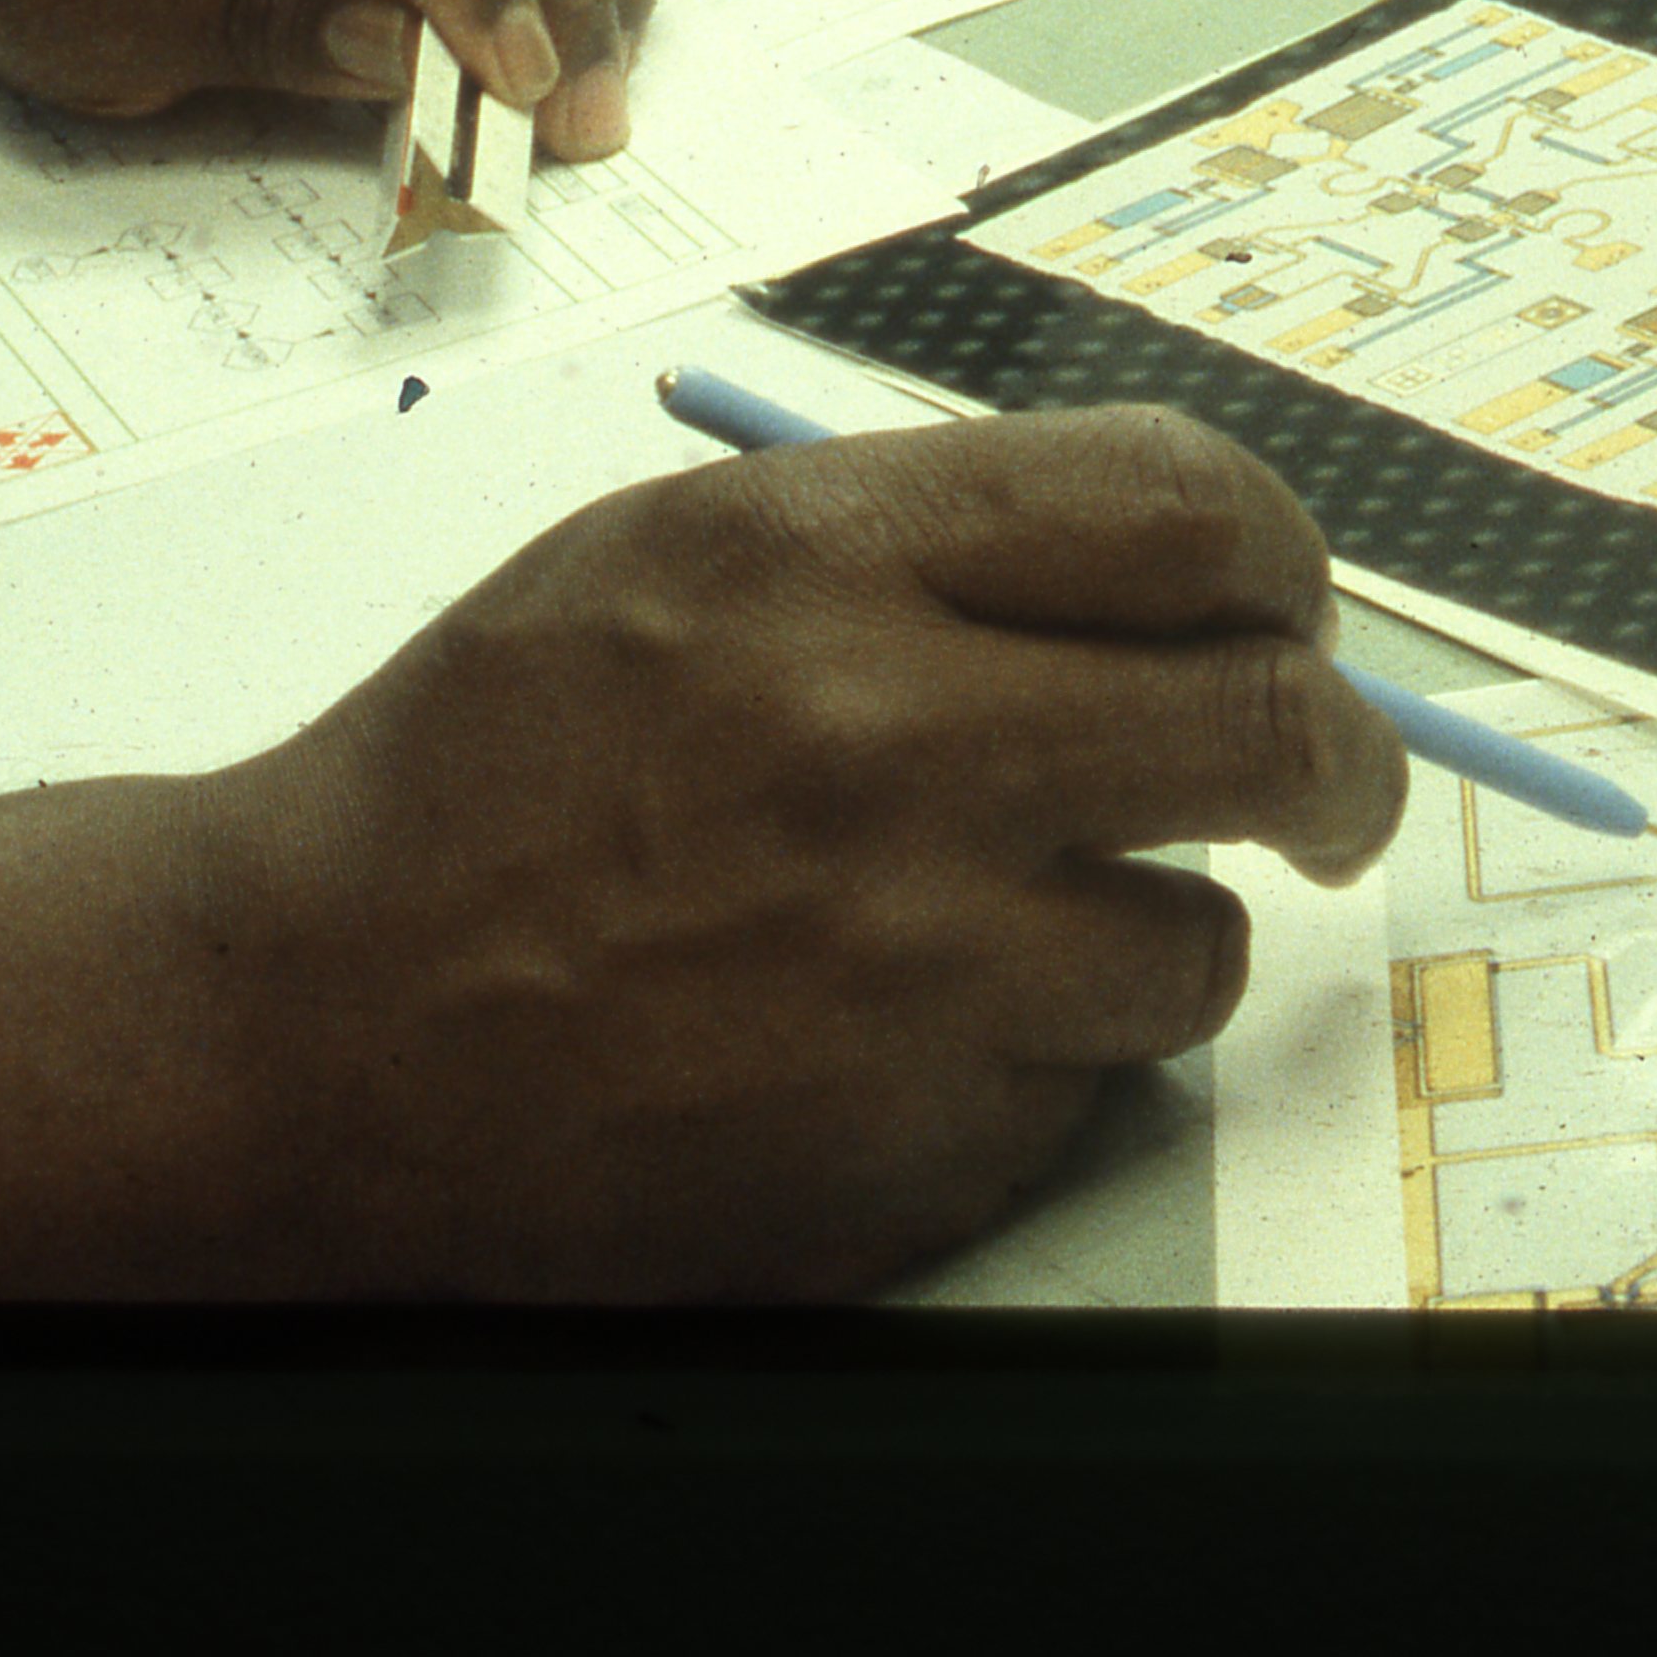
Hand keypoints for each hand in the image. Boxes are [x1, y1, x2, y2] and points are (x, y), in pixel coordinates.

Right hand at [168, 400, 1410, 1300]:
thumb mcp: (671, 555)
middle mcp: (893, 745)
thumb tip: (1173, 562)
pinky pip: (1084, 1089)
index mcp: (822, 558)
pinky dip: (1034, 1060)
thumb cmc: (484, 771)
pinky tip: (896, 1032)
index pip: (1189, 509)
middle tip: (1324, 780)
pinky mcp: (921, 1147)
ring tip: (1010, 925)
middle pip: (1276, 724)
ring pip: (1203, 942)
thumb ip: (916, 537)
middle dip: (1337, 756)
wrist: (319, 1021)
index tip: (1280, 606)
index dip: (1278, 558)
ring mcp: (920, 969)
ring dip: (1150, 929)